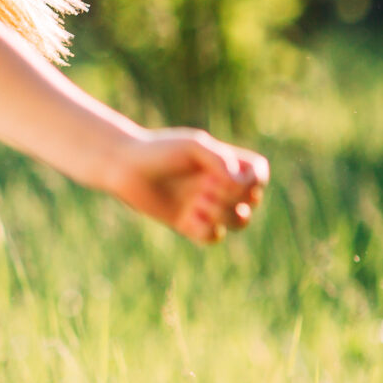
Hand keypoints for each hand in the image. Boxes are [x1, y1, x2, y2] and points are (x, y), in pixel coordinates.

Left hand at [101, 129, 267, 245]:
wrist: (123, 167)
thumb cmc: (158, 151)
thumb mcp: (193, 145)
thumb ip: (220, 158)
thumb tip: (238, 183)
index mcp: (225, 164)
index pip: (259, 176)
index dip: (252, 180)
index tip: (227, 172)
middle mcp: (219, 186)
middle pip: (253, 200)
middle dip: (233, 196)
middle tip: (204, 185)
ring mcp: (205, 206)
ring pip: (239, 221)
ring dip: (223, 213)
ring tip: (198, 201)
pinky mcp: (188, 224)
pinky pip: (213, 237)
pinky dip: (208, 230)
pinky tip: (188, 218)